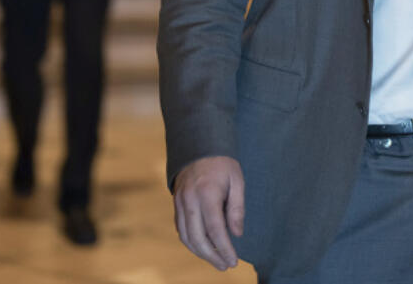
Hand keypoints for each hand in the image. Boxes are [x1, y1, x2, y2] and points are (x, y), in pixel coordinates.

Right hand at [173, 156, 245, 270]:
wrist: (198, 146)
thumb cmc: (222, 164)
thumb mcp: (237, 180)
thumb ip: (237, 207)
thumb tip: (236, 234)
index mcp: (207, 193)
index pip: (215, 229)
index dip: (224, 248)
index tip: (234, 261)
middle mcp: (189, 199)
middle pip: (197, 237)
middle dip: (212, 256)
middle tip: (226, 265)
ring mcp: (180, 202)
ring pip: (186, 236)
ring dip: (200, 253)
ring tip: (217, 260)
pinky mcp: (175, 204)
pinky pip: (181, 229)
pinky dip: (191, 242)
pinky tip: (204, 247)